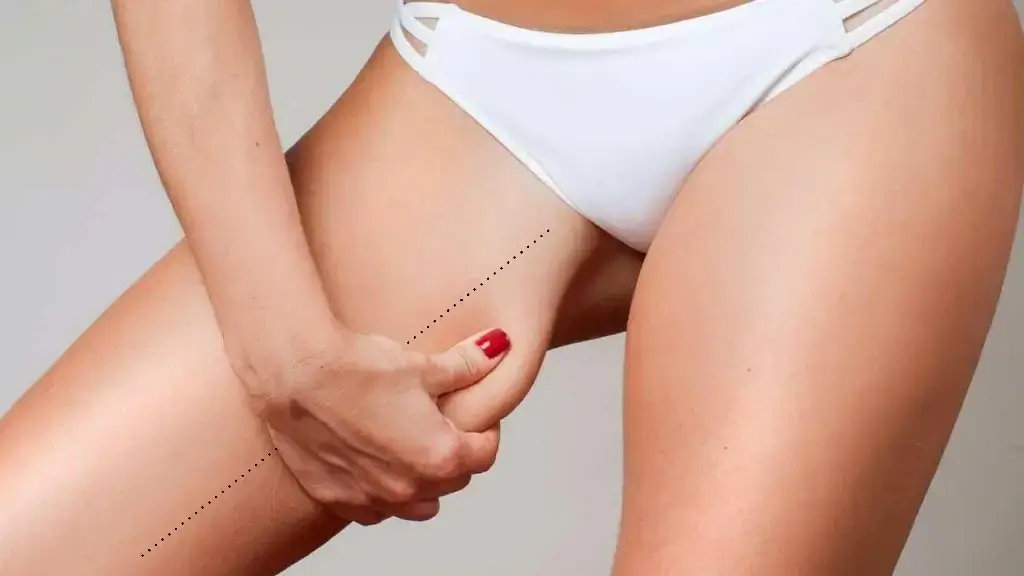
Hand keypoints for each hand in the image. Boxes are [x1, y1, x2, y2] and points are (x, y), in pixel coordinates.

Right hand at [238, 324, 511, 525]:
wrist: (294, 374)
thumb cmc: (356, 368)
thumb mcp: (423, 365)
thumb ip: (468, 365)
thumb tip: (499, 348)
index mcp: (440, 455)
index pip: (484, 453)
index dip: (484, 429)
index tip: (472, 411)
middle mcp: (409, 486)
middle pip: (454, 479)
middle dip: (454, 453)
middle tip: (438, 420)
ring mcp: (372, 498)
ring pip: (417, 503)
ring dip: (421, 479)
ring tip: (407, 442)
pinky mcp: (336, 498)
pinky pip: (374, 508)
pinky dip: (381, 490)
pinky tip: (372, 459)